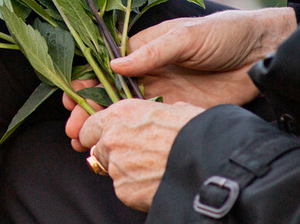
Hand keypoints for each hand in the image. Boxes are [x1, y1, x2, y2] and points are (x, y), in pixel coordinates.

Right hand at [62, 8, 294, 149]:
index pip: (106, 65)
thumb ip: (151, 52)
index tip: (71, 99)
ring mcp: (165, 92)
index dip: (86, 82)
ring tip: (84, 143)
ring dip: (105, 126)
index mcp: (146, 47)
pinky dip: (133, 134)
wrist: (266, 52)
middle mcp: (150, 70)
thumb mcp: (186, 36)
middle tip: (73, 130)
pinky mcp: (182, 111)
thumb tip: (113, 65)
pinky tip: (117, 144)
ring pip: (126, 112)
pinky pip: (151, 123)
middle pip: (110, 93)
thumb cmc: (226, 33)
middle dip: (89, 110)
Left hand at [79, 99, 204, 211]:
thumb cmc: (198, 131)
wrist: (210, 161)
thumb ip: (153, 115)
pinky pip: (126, 190)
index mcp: (121, 114)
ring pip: (113, 171)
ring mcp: (116, 166)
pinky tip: (158, 183)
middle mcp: (112, 138)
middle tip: (136, 158)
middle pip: (98, 150)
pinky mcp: (124, 190)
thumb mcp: (176, 109)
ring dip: (128, 172)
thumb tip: (160, 117)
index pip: (90, 126)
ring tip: (156, 170)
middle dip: (111, 155)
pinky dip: (138, 189)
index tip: (102, 139)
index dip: (96, 134)